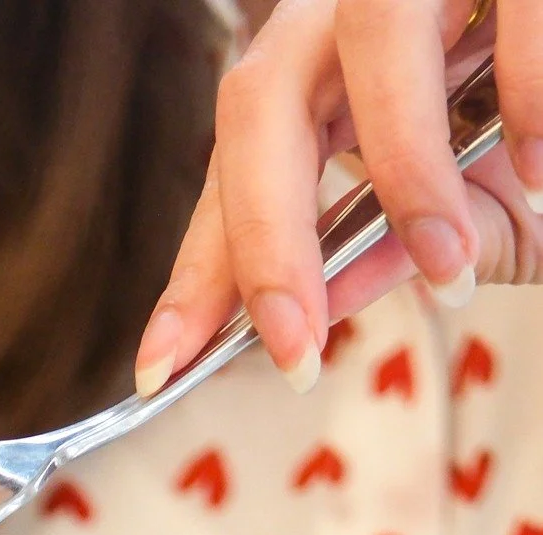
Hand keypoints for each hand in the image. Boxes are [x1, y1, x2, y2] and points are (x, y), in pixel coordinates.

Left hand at [136, 0, 542, 396]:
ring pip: (373, 34)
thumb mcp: (459, 198)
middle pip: (263, 102)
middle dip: (269, 238)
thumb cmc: (526, 121)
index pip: (234, 168)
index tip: (161, 366)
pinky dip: (525, 95)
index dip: (199, 269)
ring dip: (404, 167)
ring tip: (448, 262)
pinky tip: (539, 170)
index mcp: (320, 65)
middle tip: (294, 350)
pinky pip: (512, 9)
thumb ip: (386, 248)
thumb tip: (314, 312)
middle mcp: (346, 6)